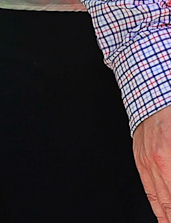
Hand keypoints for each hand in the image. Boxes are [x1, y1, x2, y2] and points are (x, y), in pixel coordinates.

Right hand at [135, 106, 170, 220]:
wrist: (152, 97)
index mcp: (169, 158)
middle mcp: (159, 164)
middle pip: (170, 200)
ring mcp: (147, 163)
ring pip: (160, 199)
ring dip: (167, 216)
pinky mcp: (140, 161)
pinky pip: (148, 189)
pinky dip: (157, 207)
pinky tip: (162, 215)